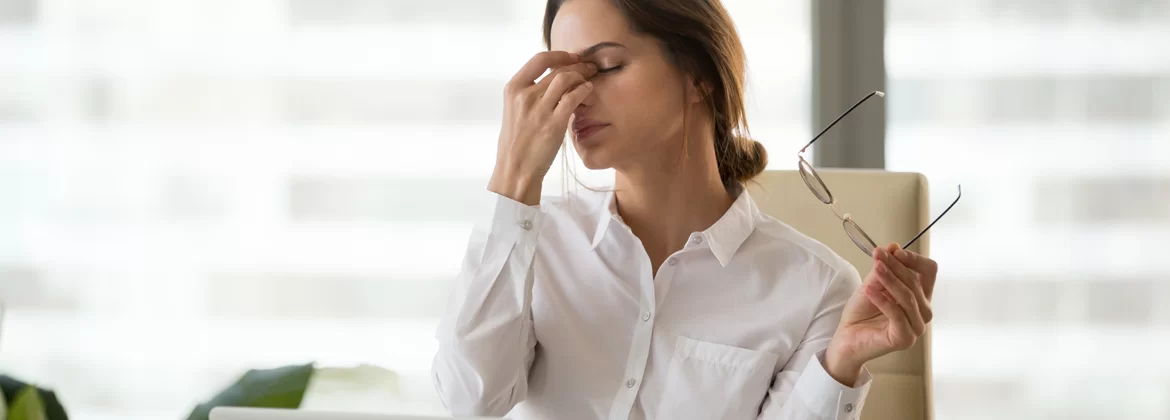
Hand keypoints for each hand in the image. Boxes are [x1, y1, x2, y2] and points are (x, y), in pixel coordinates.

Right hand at [488, 51, 598, 204]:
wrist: (515, 168)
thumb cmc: (516, 141)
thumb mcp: (514, 110)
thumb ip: (528, 93)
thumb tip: (549, 79)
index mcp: (513, 89)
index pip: (539, 59)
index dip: (560, 55)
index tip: (572, 57)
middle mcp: (524, 96)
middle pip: (557, 69)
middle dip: (578, 65)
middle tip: (589, 67)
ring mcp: (539, 109)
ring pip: (566, 80)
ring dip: (582, 76)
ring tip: (590, 79)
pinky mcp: (553, 124)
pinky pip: (573, 98)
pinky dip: (584, 91)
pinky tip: (588, 91)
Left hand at [824, 243, 937, 385]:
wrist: (847, 337)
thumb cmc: (861, 313)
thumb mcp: (872, 284)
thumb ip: (883, 268)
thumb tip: (893, 246)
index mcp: (920, 297)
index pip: (929, 272)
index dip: (914, 260)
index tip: (895, 252)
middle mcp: (922, 312)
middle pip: (916, 283)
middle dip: (896, 267)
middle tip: (878, 256)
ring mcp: (915, 327)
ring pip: (908, 298)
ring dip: (890, 280)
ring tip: (874, 269)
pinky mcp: (904, 339)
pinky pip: (897, 315)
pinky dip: (883, 300)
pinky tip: (869, 290)